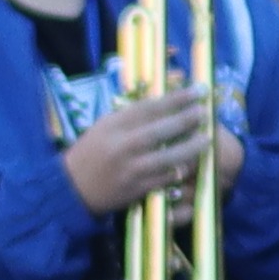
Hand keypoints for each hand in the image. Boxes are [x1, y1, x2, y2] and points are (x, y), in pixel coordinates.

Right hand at [63, 88, 211, 213]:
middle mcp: (122, 145)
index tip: (195, 90)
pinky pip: (163, 179)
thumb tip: (165, 101)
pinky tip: (193, 164)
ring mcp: (130, 169)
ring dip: (190, 147)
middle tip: (205, 111)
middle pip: (160, 130)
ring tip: (207, 138)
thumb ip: (132, 115)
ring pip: (166, 157)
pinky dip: (179, 171)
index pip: (149, 107)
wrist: (71, 189)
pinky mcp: (136, 189)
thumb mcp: (105, 126)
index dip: (176, 98)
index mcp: (113, 125)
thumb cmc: (90, 153)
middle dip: (186, 119)